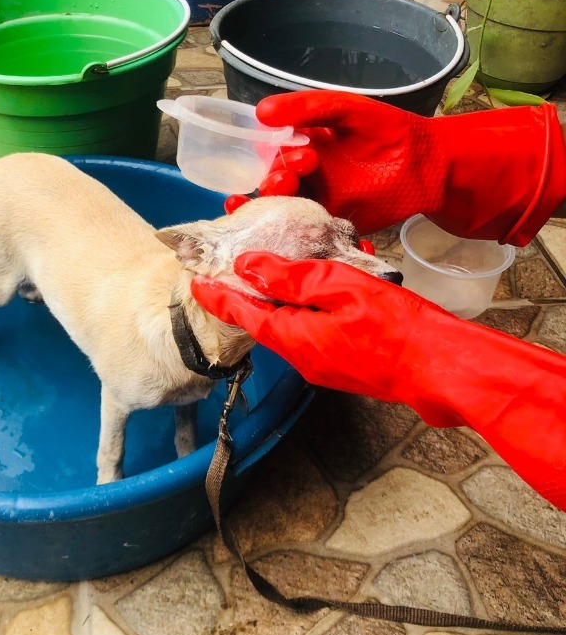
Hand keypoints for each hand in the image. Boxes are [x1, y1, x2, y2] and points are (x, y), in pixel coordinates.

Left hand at [192, 253, 565, 509]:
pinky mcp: (346, 367)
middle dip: (251, 296)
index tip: (195, 281)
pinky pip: (316, 335)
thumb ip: (289, 277)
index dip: (218, 296)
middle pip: (265, 323)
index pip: (242, 314)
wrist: (440, 366)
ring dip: (285, 302)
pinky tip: (327, 292)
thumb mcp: (337, 286)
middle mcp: (303, 359)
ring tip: (287, 272)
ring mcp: (325, 367)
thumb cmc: (394, 326)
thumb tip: (247, 266)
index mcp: (294, 339)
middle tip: (239, 268)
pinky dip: (311, 313)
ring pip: (292, 328)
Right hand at [225, 90, 565, 246]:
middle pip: (274, 180)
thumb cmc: (388, 131)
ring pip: (283, 206)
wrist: (427, 166)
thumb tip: (261, 110)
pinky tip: (286, 224)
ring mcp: (317, 200)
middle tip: (297, 170)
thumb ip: (308, 107)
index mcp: (303, 143)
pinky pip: (302, 229)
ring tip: (288, 188)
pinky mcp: (329, 224)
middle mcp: (305, 174)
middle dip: (276, 176)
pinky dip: (289, 229)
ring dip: (277, 200)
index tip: (292, 147)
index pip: (271, 149)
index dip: (272, 151)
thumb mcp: (346, 109)